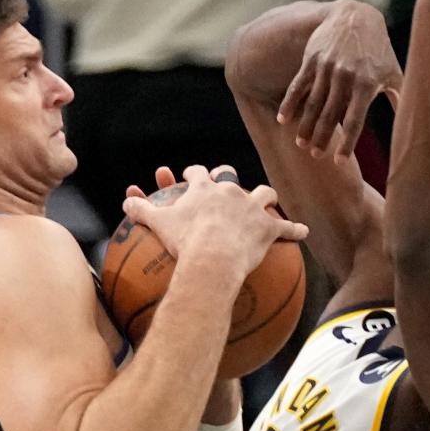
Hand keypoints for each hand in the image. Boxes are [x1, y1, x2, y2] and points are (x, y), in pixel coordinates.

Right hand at [122, 164, 307, 280]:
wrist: (213, 255)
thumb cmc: (185, 240)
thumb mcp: (158, 223)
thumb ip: (141, 210)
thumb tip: (125, 203)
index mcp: (204, 188)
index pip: (197, 175)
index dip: (195, 175)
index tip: (194, 176)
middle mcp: (231, 191)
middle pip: (232, 177)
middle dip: (231, 178)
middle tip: (231, 184)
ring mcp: (252, 208)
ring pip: (264, 194)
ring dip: (266, 197)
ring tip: (269, 201)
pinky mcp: (269, 227)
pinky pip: (287, 228)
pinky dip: (296, 230)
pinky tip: (304, 232)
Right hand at [276, 0, 402, 161]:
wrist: (356, 16)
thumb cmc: (378, 49)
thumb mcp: (393, 72)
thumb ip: (399, 98)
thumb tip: (412, 122)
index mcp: (367, 84)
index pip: (355, 120)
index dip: (347, 143)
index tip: (338, 161)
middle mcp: (346, 76)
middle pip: (331, 114)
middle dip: (322, 137)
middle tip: (316, 155)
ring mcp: (327, 67)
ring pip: (313, 102)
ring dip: (305, 125)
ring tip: (300, 143)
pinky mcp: (312, 59)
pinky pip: (298, 85)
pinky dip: (290, 103)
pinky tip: (283, 120)